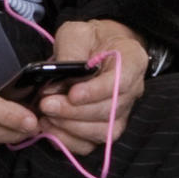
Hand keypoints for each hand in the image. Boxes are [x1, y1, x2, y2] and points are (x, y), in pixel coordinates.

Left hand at [36, 18, 151, 154]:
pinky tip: (50, 129)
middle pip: (109, 111)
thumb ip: (70, 51)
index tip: (72, 93)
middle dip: (74, 111)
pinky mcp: (106, 128)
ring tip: (46, 116)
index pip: (121, 83)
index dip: (96, 92)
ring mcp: (121, 113)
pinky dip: (69, 140)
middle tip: (47, 104)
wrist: (97, 49)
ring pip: (102, 131)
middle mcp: (132, 91)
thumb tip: (57, 81)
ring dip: (71, 127)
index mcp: (132, 62)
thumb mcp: (77, 32)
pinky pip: (92, 144)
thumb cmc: (89, 40)